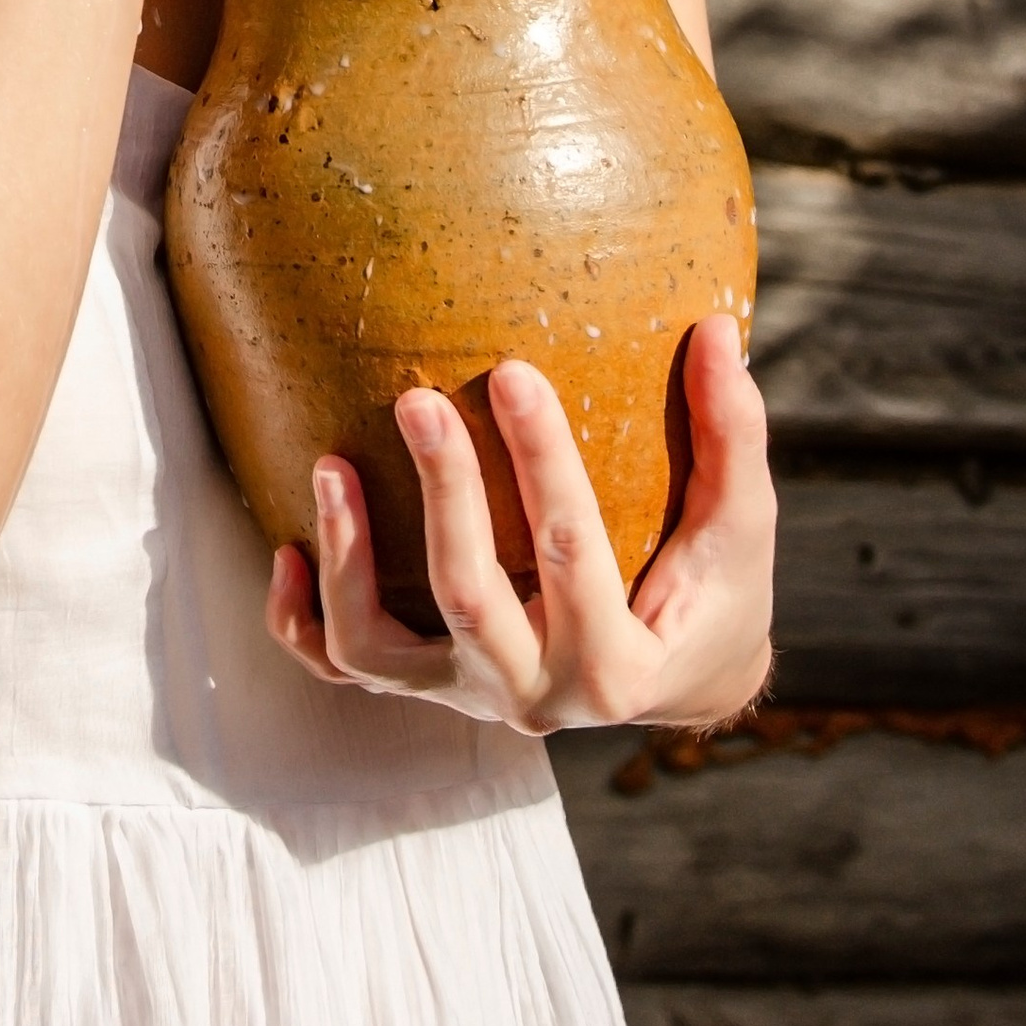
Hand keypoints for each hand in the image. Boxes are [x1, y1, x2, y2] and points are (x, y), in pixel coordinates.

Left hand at [264, 317, 774, 735]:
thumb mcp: (739, 528)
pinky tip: (285, 548)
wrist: (678, 681)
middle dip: (442, 495)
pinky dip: (303, 619)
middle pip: (467, 597)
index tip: (517, 371)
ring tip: (329, 465)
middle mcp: (535, 696)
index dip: (542, 460)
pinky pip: (342, 666)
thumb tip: (715, 328)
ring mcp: (468, 696)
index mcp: (617, 666)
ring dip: (346, 560)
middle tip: (417, 398)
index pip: (571, 551)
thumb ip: (731, 436)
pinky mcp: (427, 688)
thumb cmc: (716, 593)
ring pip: (377, 650)